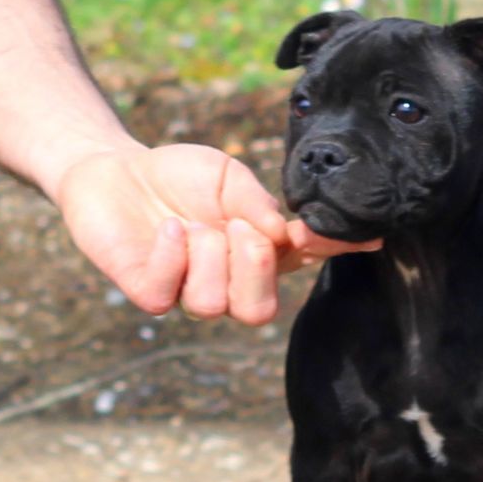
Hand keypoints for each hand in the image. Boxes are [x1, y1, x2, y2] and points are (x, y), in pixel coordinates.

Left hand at [55, 142, 380, 323]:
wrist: (115, 169)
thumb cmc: (179, 177)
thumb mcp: (227, 177)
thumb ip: (257, 204)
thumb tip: (287, 233)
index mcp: (261, 254)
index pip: (307, 261)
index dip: (335, 252)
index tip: (368, 237)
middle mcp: (229, 282)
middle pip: (259, 312)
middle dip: (254, 269)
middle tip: (238, 229)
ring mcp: (187, 292)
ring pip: (214, 305)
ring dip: (208, 257)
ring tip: (191, 226)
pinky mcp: (147, 291)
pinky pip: (167, 294)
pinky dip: (172, 256)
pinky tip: (169, 229)